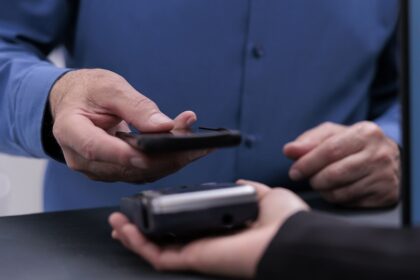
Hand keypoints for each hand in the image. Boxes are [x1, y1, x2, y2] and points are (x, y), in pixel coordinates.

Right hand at [50, 69, 208, 182]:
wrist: (75, 103)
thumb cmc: (87, 92)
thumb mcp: (109, 87)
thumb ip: (135, 106)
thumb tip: (163, 126)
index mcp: (71, 132)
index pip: (96, 148)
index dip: (127, 153)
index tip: (156, 149)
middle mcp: (82, 159)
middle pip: (125, 166)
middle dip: (163, 155)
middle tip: (191, 138)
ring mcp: (99, 169)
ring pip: (138, 173)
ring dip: (169, 160)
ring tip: (194, 142)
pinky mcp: (115, 172)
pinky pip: (142, 171)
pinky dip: (164, 161)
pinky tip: (182, 150)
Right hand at [109, 180, 308, 278]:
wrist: (292, 240)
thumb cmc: (286, 222)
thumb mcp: (265, 195)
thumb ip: (249, 188)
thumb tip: (239, 183)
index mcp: (221, 226)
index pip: (188, 223)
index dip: (168, 215)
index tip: (153, 204)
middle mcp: (207, 240)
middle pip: (166, 237)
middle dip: (142, 228)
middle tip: (124, 217)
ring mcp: (198, 251)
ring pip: (156, 247)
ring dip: (134, 235)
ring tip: (116, 222)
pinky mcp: (193, 259)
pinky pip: (159, 255)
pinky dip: (139, 244)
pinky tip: (125, 230)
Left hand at [284, 121, 399, 206]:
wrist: (388, 159)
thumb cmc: (354, 145)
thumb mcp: (332, 135)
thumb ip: (309, 141)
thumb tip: (289, 150)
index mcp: (366, 132)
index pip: (329, 150)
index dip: (307, 163)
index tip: (294, 171)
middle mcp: (379, 154)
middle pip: (333, 173)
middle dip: (314, 178)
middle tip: (309, 178)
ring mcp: (384, 176)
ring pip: (340, 191)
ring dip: (323, 190)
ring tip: (323, 182)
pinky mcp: (385, 195)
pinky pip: (349, 202)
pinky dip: (336, 198)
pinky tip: (337, 189)